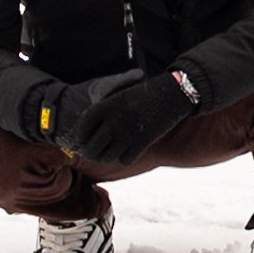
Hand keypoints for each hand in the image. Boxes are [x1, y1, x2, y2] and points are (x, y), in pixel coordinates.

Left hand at [58, 71, 188, 163]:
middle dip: (92, 153)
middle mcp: (115, 120)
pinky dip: (126, 158)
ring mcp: (129, 132)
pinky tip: (130, 152)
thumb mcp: (121, 96)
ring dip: (108, 157)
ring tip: (113, 153)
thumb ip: (104, 112)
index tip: (82, 142)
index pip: (83, 128)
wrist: (173, 93)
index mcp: (107, 105)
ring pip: (107, 157)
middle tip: (96, 153)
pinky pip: (126, 159)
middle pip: (92, 148)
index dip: (80, 138)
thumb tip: (89, 131)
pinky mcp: (143, 141)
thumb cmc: (145, 94)